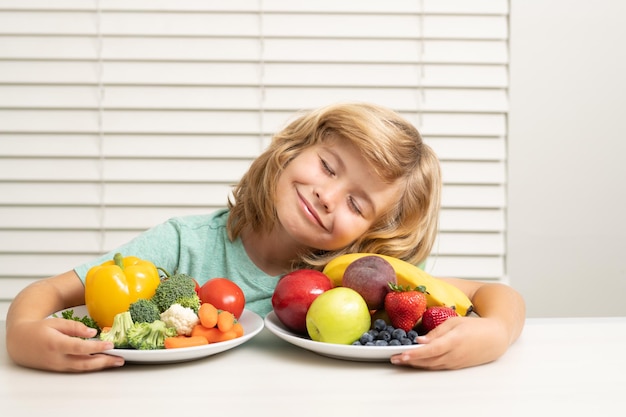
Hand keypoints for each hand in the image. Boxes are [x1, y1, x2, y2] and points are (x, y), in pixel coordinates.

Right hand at [6, 317, 124, 371]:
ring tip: (116, 362)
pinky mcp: (59, 369)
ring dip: (100, 366)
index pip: (80, 348)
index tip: (111, 345)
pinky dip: (91, 366)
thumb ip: (75, 328)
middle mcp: (58, 358)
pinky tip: (102, 363)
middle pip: (84, 363)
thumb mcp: (56, 323)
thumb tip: (93, 333)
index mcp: (56, 344)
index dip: (97, 347)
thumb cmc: (38, 330)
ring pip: (82, 368)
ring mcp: (58, 366)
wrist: (20, 342)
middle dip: (104, 362)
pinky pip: (77, 369)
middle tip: (120, 359)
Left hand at [390, 316, 508, 369]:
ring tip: (400, 360)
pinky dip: (425, 365)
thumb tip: (419, 341)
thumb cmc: (475, 326)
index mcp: (453, 341)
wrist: (495, 338)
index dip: (415, 354)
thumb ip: (436, 332)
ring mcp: (455, 362)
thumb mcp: (454, 322)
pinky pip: (437, 366)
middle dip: (409, 360)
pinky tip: (416, 362)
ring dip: (415, 364)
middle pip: (427, 360)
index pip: (430, 350)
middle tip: (393, 358)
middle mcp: (453, 355)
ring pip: (431, 365)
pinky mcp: (456, 366)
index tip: (401, 354)